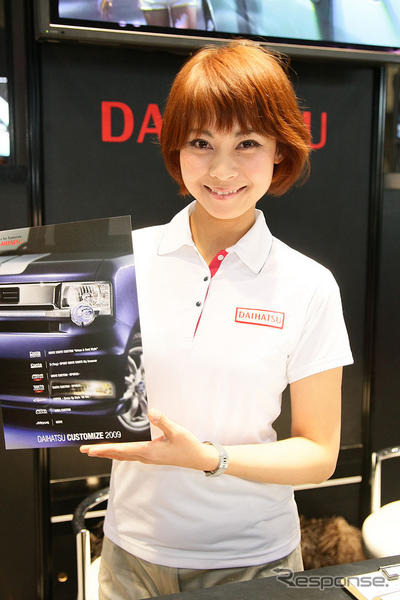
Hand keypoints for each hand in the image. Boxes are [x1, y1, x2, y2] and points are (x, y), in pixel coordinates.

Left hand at [80, 409, 218, 471]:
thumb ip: (163, 421)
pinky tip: (116, 449)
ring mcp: (148, 458)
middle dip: (101, 452)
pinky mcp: (151, 456)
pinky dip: (119, 452)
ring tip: (95, 450)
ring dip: (108, 452)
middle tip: (84, 450)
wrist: (198, 458)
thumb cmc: (188, 446)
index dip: (105, 449)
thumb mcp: (177, 431)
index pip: (122, 450)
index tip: (91, 449)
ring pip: (123, 456)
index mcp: (149, 451)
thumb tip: (151, 412)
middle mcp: (145, 457)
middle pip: (118, 454)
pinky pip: (130, 455)